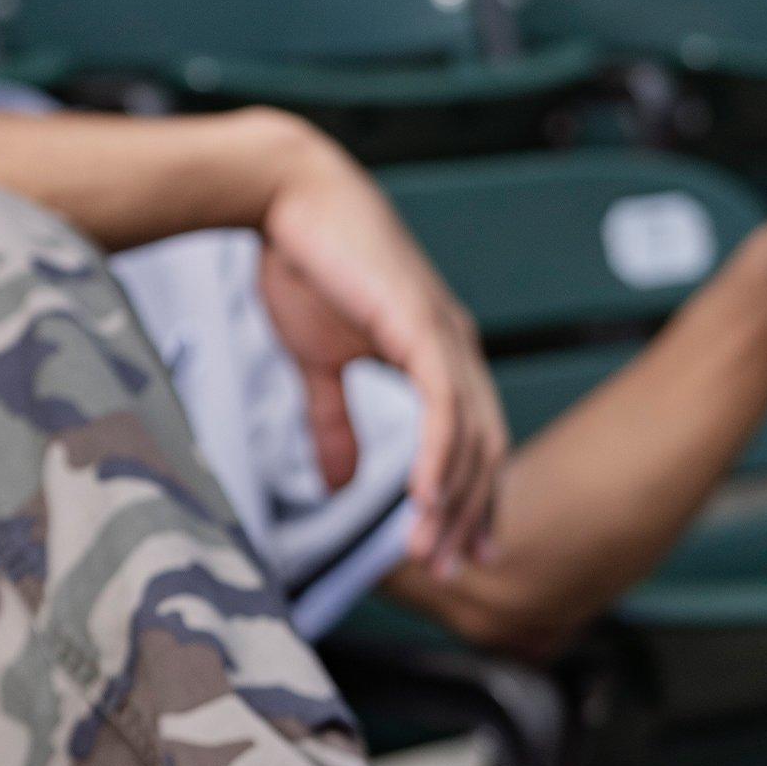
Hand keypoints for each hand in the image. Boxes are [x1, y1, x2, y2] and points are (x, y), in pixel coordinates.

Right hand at [255, 130, 505, 574]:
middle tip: (451, 569)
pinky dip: (437, 457)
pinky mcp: (420, 324)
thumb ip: (335, 421)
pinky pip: (442, 407)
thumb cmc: (303, 264)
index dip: (471, 498)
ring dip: (451, 500)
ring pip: (468, 436)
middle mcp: (455, 348)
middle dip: (468, 515)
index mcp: (438, 355)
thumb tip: (338, 484)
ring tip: (429, 551)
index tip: (460, 550)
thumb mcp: (319, 361)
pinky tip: (422, 500)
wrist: (284, 195)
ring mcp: (445, 335)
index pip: (472, 440)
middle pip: (482, 449)